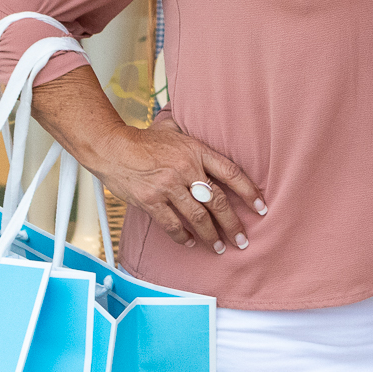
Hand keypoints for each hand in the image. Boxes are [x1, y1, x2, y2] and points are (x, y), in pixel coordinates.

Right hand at [86, 120, 264, 254]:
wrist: (111, 147)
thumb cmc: (144, 140)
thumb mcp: (173, 129)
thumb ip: (192, 132)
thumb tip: (207, 124)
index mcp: (196, 151)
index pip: (231, 173)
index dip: (249, 192)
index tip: (262, 208)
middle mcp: (186, 170)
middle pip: (217, 201)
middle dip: (233, 224)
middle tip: (243, 240)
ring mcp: (167, 187)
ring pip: (197, 217)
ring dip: (211, 236)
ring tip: (220, 248)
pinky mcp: (150, 201)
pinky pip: (172, 224)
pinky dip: (183, 237)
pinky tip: (191, 243)